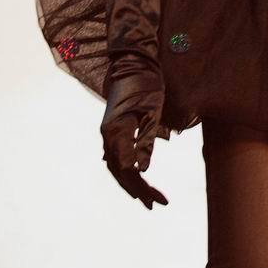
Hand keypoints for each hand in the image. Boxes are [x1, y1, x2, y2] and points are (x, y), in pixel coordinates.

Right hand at [100, 53, 168, 208]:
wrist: (132, 62)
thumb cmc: (146, 84)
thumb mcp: (153, 112)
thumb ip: (147, 141)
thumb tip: (142, 171)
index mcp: (116, 131)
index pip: (127, 169)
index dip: (143, 186)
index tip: (159, 199)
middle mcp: (107, 135)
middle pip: (120, 171)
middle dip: (137, 189)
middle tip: (157, 204)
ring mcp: (107, 132)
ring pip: (115, 166)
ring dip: (130, 182)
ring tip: (147, 198)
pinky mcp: (112, 129)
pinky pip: (115, 156)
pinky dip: (124, 170)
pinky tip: (133, 178)